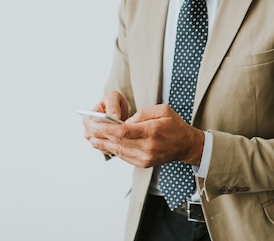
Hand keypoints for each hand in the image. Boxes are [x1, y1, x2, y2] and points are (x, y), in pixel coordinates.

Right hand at [82, 91, 129, 155]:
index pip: (94, 127)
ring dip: (114, 142)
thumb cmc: (113, 102)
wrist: (118, 109)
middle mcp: (89, 129)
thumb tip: (113, 116)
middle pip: (98, 138)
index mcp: (89, 118)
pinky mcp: (101, 145)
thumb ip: (112, 106)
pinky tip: (124, 141)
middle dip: (112, 135)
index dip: (106, 129)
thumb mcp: (113, 98)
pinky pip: (107, 149)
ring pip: (102, 145)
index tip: (118, 127)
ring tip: (126, 136)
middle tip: (126, 133)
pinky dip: (115, 146)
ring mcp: (94, 138)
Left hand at [86, 104, 204, 168]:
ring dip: (103, 144)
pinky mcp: (144, 163)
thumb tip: (125, 120)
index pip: (123, 131)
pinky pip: (124, 157)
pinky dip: (114, 150)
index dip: (105, 128)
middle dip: (100, 135)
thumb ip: (143, 113)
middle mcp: (148, 147)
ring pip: (119, 151)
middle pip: (118, 142)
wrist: (186, 145)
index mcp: (152, 131)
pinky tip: (105, 145)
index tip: (94, 122)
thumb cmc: (174, 125)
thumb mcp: (163, 110)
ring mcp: (145, 157)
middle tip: (88, 128)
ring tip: (92, 137)